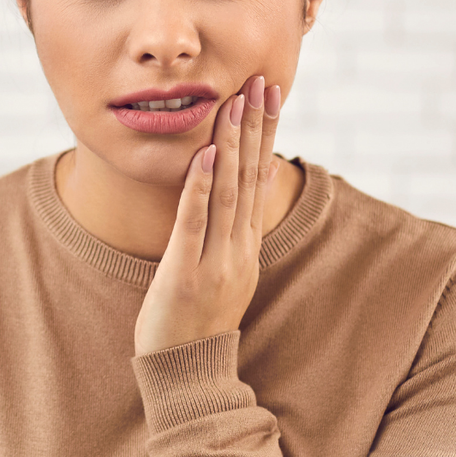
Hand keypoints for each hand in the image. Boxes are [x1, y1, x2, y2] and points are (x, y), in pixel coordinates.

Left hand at [133, 76, 282, 356]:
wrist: (188, 375)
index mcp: (247, 246)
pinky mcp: (185, 274)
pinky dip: (201, 187)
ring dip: (233, 144)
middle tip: (263, 82)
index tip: (270, 94)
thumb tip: (255, 180)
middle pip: (250, 177)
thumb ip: (238, 228)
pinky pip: (194, 223)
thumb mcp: (228, 271)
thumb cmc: (198, 321)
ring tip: (236, 103)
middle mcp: (238, 249)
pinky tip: (206, 154)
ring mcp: (215, 262)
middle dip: (256, 127)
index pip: (259, 179)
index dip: (266, 134)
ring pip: (228, 192)